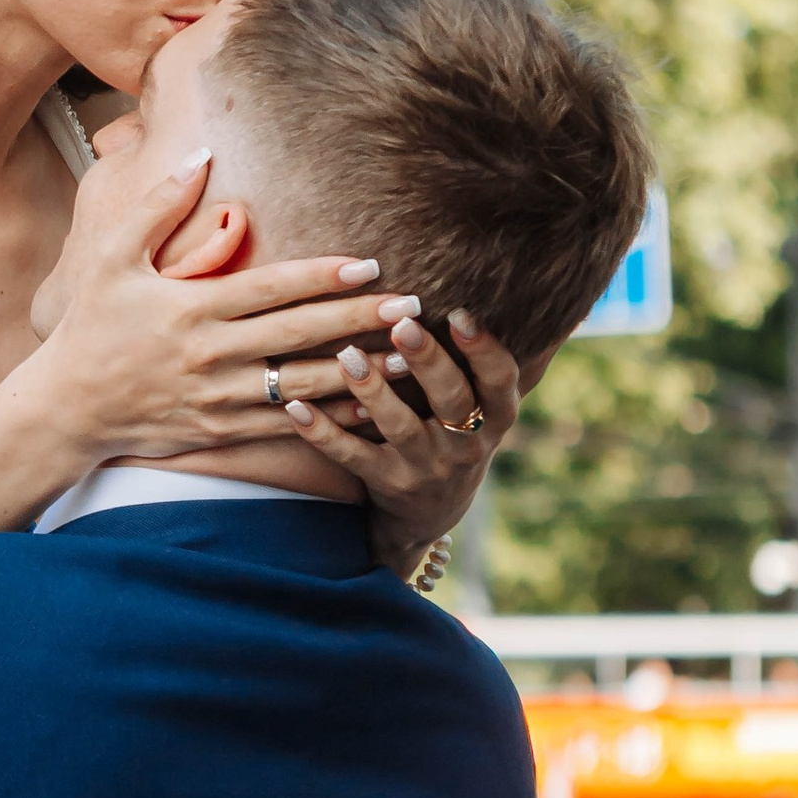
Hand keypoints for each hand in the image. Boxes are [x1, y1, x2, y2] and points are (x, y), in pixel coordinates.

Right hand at [11, 144, 420, 472]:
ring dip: (359, 370)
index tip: (371, 265)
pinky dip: (329, 416)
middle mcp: (210, 353)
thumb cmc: (91, 326)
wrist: (65, 408)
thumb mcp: (111, 257)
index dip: (323, 276)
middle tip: (415, 306)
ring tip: (409, 356)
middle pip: (300, 334)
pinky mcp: (220, 432)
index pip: (270, 287)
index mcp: (191, 307)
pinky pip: (284, 425)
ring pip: (301, 384)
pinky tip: (370, 404)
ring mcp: (217, 397)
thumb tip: (200, 153)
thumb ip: (157, 205)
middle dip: (360, 320)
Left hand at [275, 307, 523, 575]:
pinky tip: (296, 406)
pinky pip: (351, 456)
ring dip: (373, 391)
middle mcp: (466, 443)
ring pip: (400, 428)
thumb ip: (470, 361)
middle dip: (428, 361)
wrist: (431, 513)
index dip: (484, 350)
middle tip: (401, 323)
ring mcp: (426, 467)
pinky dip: (322, 432)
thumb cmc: (451, 434)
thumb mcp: (478, 406)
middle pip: (452, 399)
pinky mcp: (386, 484)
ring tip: (347, 355)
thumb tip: (454, 285)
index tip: (460, 314)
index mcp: (495, 416)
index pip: (500, 380)